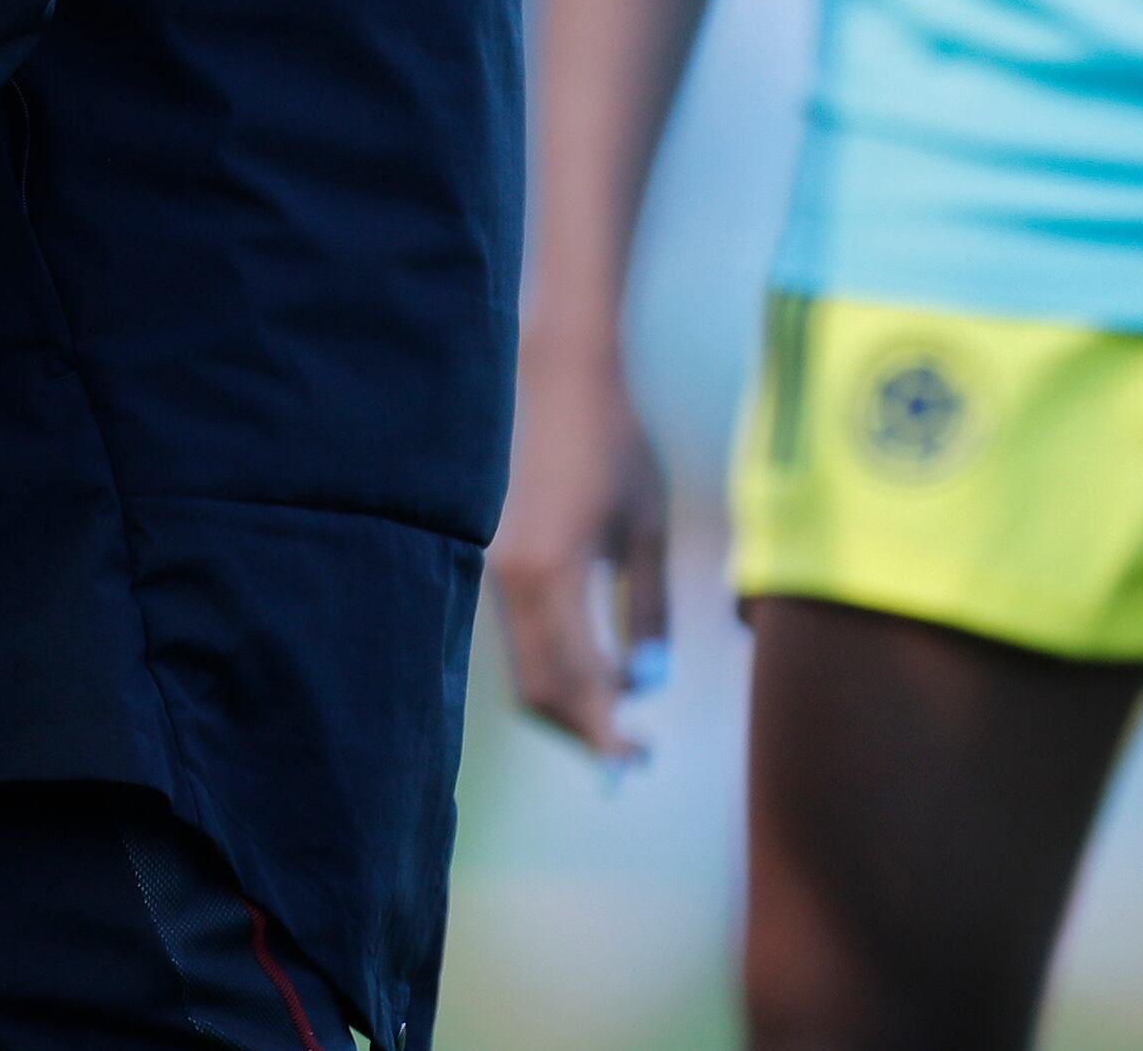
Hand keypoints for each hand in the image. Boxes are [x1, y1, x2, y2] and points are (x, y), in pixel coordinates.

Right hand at [493, 343, 672, 762]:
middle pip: (539, 690)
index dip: (604, 734)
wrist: (557, 377)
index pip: (575, 683)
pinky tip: (597, 669)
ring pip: (524, 669)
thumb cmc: (615, 444)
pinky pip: (520, 638)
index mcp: (550, 574)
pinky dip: (555, 668)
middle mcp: (509, 581)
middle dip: (583, 730)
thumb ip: (649, 609)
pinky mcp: (494, 562)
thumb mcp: (647, 528)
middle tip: (633, 755)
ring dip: (570, 702)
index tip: (639, 764)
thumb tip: (647, 684)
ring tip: (622, 719)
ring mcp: (493, 572)